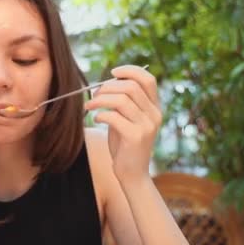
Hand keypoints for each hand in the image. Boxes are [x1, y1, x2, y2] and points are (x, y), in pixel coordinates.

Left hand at [84, 65, 161, 181]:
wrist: (132, 173)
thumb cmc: (125, 144)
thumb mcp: (127, 119)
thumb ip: (122, 102)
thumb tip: (106, 83)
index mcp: (154, 107)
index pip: (148, 79)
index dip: (130, 71)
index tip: (112, 72)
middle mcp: (154, 114)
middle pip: (131, 87)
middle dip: (108, 87)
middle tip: (93, 95)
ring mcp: (147, 126)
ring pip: (121, 100)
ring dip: (100, 100)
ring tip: (89, 106)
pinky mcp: (136, 137)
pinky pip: (114, 117)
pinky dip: (101, 114)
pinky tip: (96, 119)